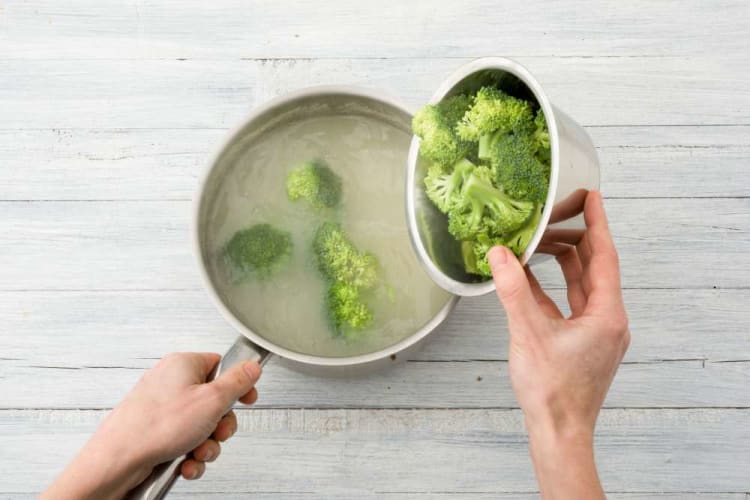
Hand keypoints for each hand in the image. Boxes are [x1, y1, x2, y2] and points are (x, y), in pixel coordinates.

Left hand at [41, 353, 261, 499]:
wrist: (117, 462)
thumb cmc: (156, 427)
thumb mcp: (212, 400)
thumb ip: (237, 381)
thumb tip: (252, 366)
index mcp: (183, 365)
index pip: (221, 365)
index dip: (237, 384)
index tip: (247, 399)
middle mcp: (171, 383)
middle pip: (214, 400)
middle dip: (221, 424)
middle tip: (218, 432)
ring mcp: (162, 409)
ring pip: (201, 425)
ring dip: (207, 444)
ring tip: (197, 452)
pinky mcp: (156, 432)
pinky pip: (185, 441)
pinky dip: (189, 454)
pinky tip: (185, 463)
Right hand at [487, 190, 628, 499]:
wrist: (559, 431)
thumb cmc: (551, 389)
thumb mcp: (528, 333)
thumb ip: (513, 290)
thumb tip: (499, 253)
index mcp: (607, 314)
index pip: (604, 256)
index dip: (598, 223)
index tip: (592, 196)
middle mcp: (609, 319)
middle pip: (594, 267)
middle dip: (574, 239)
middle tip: (554, 215)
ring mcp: (597, 332)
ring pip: (582, 285)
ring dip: (562, 262)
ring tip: (540, 240)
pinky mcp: (583, 342)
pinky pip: (570, 304)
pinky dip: (552, 287)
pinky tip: (529, 278)